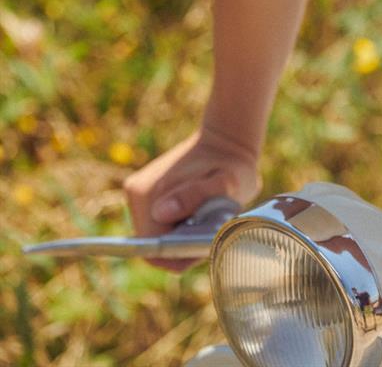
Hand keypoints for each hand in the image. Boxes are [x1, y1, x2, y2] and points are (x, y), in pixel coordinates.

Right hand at [122, 124, 261, 272]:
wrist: (225, 141)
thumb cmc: (230, 164)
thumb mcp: (224, 181)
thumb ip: (193, 197)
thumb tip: (160, 214)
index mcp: (147, 193)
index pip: (152, 249)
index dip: (178, 255)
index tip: (202, 245)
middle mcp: (136, 194)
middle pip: (153, 244)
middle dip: (180, 244)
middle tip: (208, 228)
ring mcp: (139, 194)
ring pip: (156, 235)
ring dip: (180, 234)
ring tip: (204, 216)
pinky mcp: (147, 195)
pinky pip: (159, 225)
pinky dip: (178, 225)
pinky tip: (198, 211)